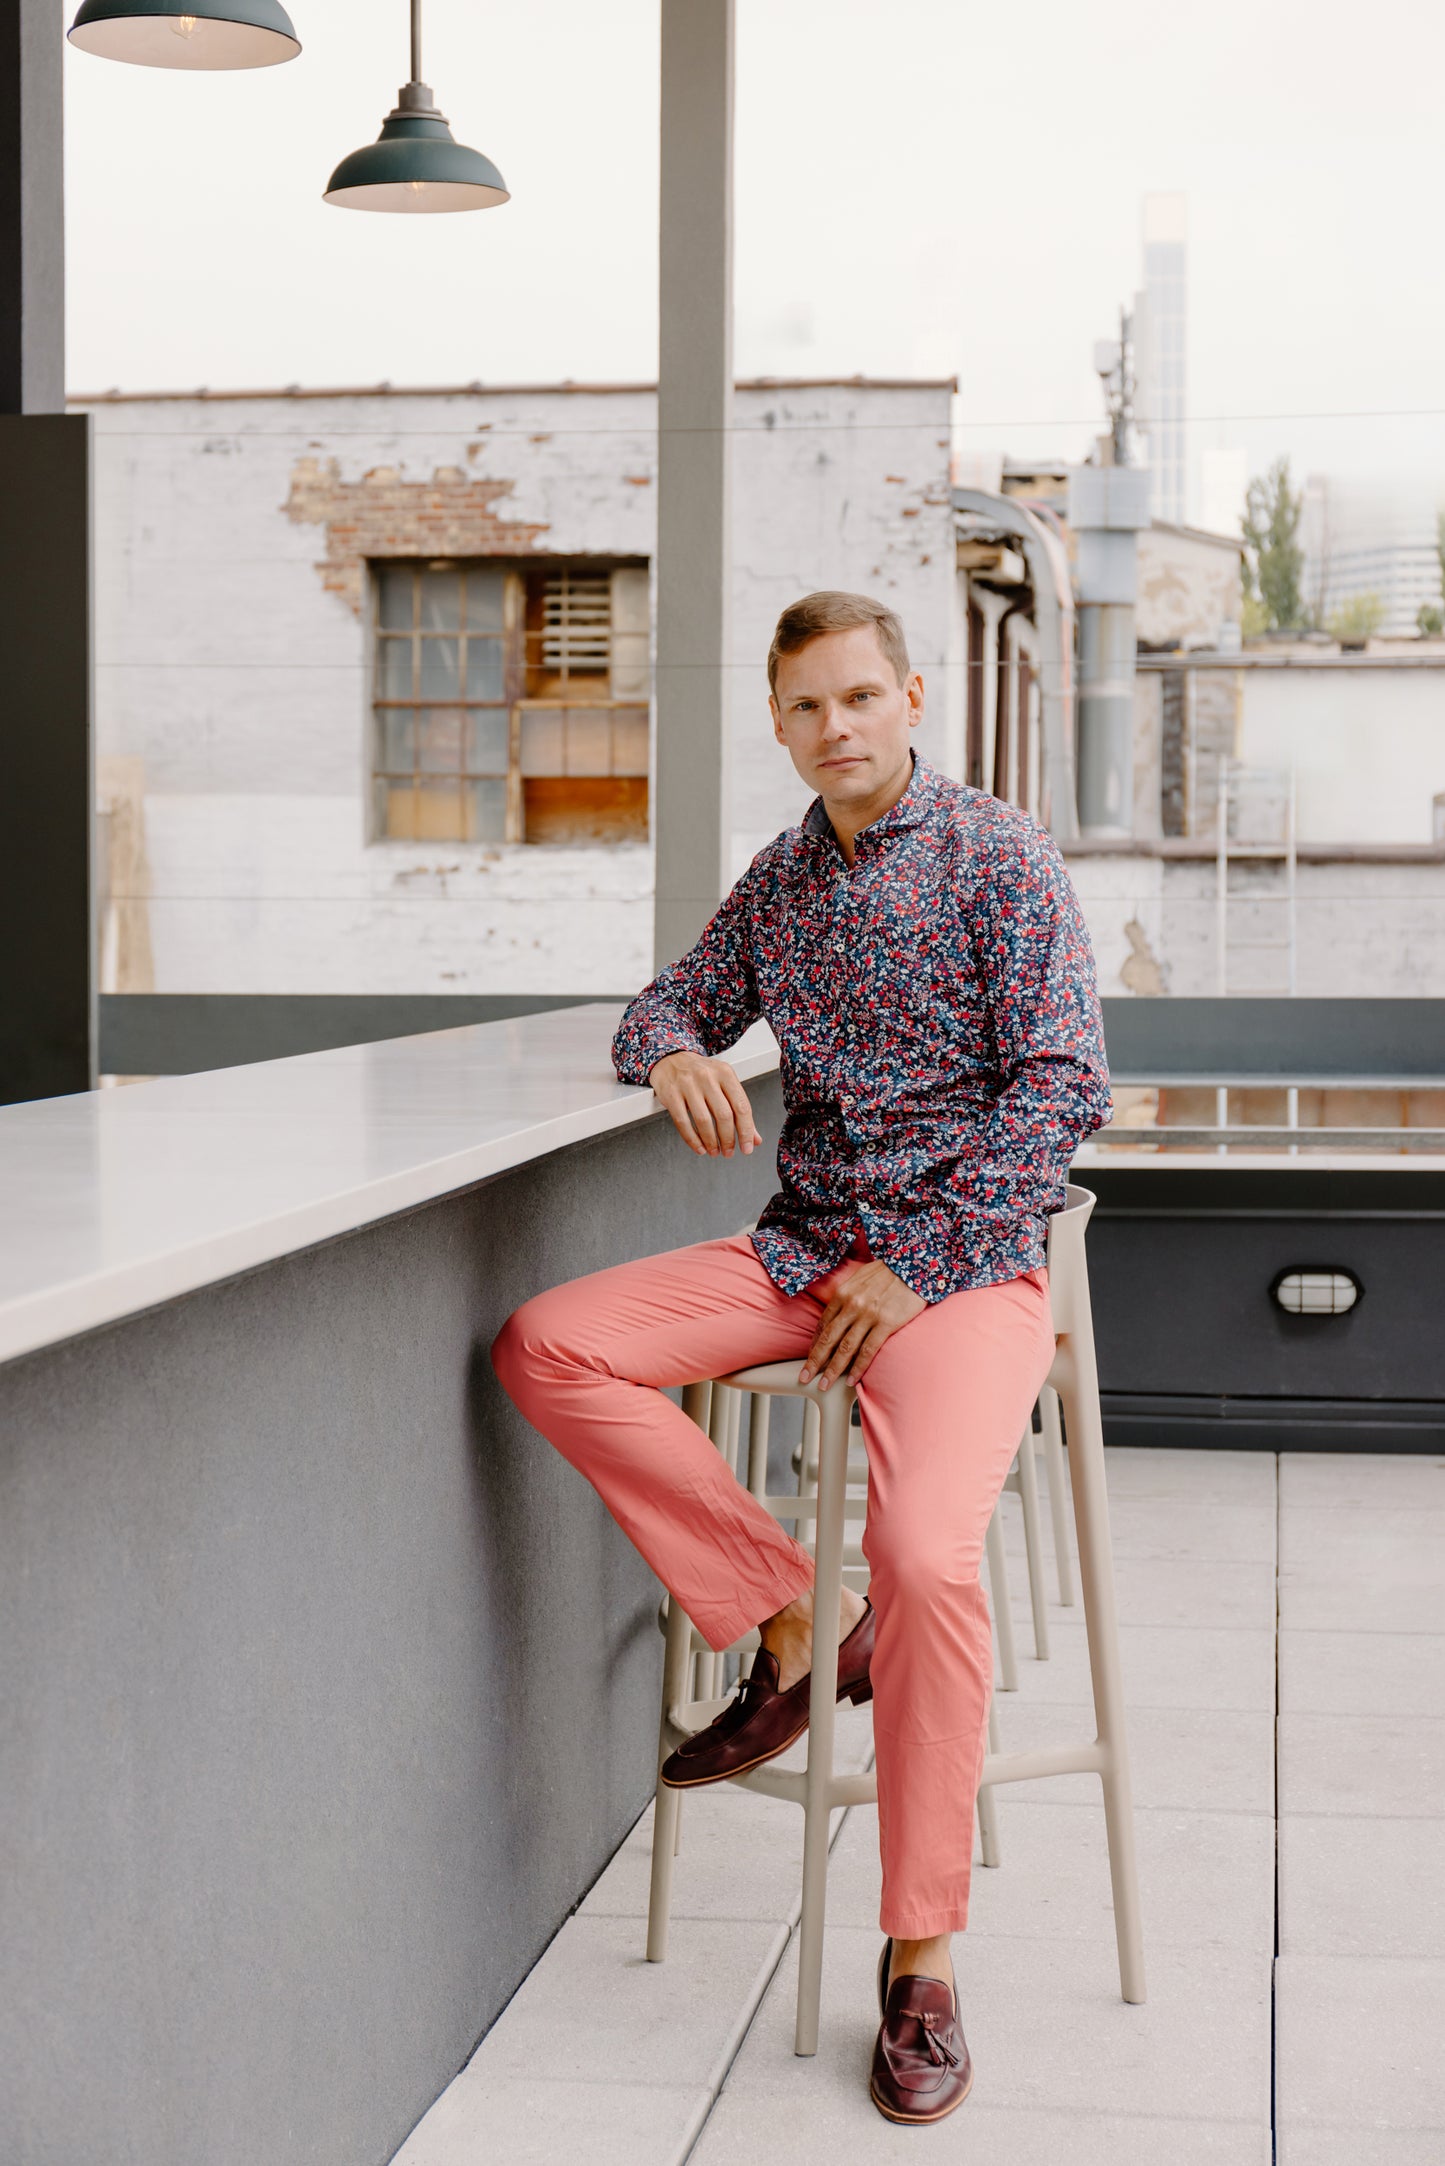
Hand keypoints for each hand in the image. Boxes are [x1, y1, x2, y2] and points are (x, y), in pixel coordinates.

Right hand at [649, 1050, 760, 1158]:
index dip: (746, 1131)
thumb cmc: (701, 1074)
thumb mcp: (724, 1084)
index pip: (741, 1106)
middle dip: (728, 1139)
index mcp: (726, 1073)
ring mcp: (688, 1084)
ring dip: (710, 1141)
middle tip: (729, 1152)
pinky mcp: (671, 1093)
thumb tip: (754, 1138)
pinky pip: (682, 1121)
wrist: (671, 1059)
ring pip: (703, 1120)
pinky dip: (692, 1139)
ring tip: (714, 1151)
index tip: (747, 1147)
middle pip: (724, 1115)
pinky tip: (699, 1147)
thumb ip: (739, 1110)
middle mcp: (708, 1077)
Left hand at [799, 1259, 925, 1390]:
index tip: (810, 1357)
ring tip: (824, 1385)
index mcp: (843, 1293)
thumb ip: (848, 1295)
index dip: (815, 1343)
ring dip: (832, 1370)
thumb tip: (839, 1312)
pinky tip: (851, 1380)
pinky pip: (868, 1350)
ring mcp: (868, 1315)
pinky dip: (857, 1368)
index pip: (824, 1324)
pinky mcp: (886, 1324)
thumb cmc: (889, 1271)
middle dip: (815, 1361)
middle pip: (828, 1339)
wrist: (916, 1266)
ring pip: (845, 1348)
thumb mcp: (861, 1277)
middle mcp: (852, 1305)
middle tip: (805, 1377)